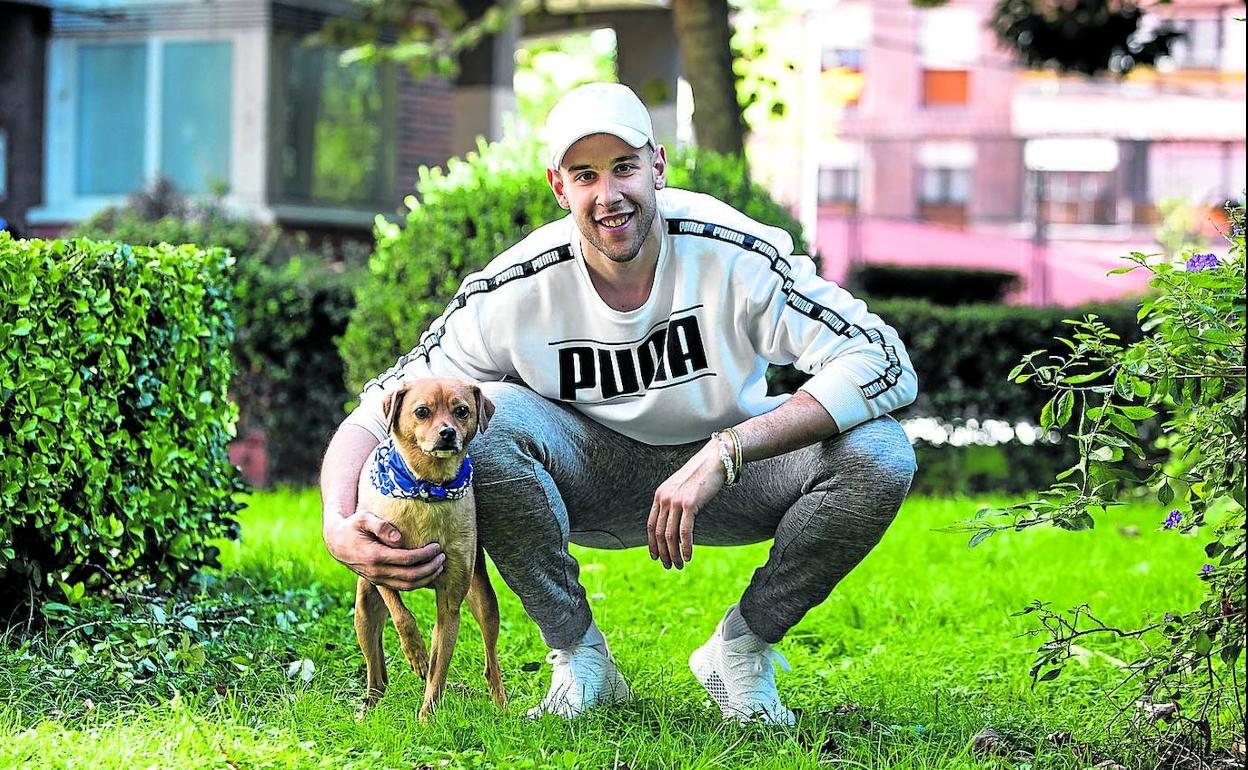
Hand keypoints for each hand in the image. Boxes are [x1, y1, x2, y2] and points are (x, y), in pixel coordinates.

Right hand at [323, 508, 444, 590]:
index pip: (407, 559)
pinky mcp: (379, 582)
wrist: (336, 542)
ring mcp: (377, 579)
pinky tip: (428, 574)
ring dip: (426, 578)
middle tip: (443, 557)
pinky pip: (401, 587)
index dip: (425, 554)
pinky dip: (417, 584)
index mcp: (375, 556)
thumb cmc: (353, 526)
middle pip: (411, 576)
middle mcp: (377, 571)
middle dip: (430, 568)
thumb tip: (399, 538)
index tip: (437, 546)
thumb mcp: (364, 518)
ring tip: (440, 567)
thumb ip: (381, 526)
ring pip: (407, 586)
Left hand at [647, 440, 726, 569]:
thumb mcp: (682, 490)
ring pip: (670, 535)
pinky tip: (688, 557)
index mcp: (660, 496)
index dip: (652, 544)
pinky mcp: (689, 504)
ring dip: (673, 554)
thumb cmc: (701, 476)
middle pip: (659, 533)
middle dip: (663, 553)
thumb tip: (675, 524)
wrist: (714, 461)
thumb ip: (675, 504)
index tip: (656, 557)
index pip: (651, 525)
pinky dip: (685, 547)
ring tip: (678, 565)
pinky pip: (684, 532)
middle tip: (669, 566)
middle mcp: (664, 498)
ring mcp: (675, 501)